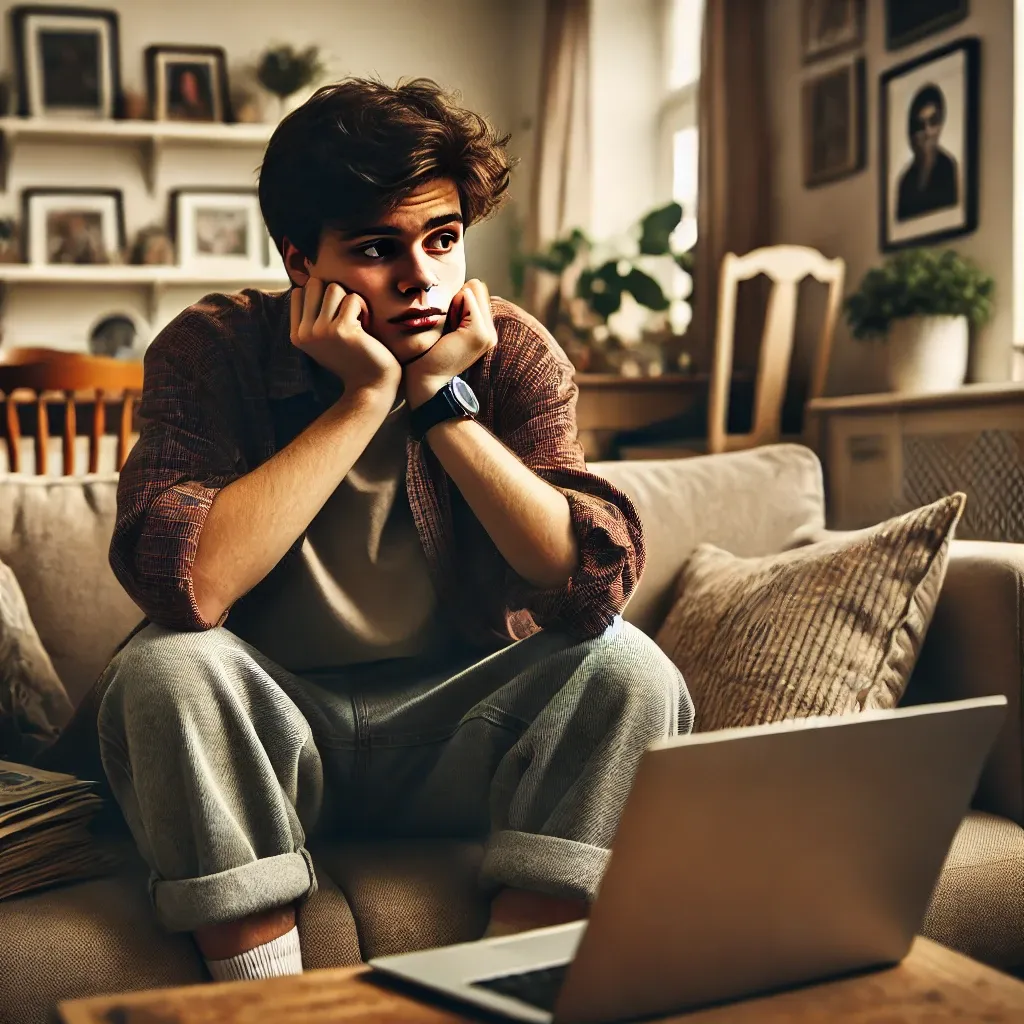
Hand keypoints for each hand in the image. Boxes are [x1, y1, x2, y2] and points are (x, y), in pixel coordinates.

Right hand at [289, 279, 400, 398]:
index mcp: (297, 335)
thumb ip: (313, 317)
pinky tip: (366, 327)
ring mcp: (322, 331)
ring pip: (334, 288)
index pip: (300, 292)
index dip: (320, 295)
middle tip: (347, 314)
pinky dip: (363, 308)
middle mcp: (305, 333)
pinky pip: (353, 298)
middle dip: (335, 294)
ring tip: (357, 320)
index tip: (334, 315)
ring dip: (350, 300)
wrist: (371, 384)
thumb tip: (311, 283)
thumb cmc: (352, 359)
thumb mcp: (324, 340)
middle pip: (314, 284)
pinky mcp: (342, 329)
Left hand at [404, 279, 496, 408]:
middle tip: (447, 325)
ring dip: (455, 302)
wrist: (426, 380)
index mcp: (485, 331)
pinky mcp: (479, 333)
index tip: (448, 322)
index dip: (458, 299)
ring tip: (447, 327)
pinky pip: (469, 297)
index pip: (477, 291)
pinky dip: (456, 303)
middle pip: (477, 288)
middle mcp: (491, 332)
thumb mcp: (447, 326)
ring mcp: (488, 334)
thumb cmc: (429, 353)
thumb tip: (468, 284)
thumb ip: (459, 308)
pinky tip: (448, 325)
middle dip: (458, 298)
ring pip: (474, 290)